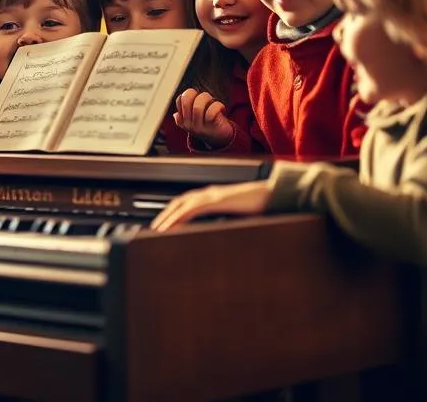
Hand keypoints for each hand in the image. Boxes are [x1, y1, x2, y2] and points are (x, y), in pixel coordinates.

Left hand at [150, 180, 272, 231]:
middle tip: (153, 230)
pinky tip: (175, 225)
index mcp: (211, 196)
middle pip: (177, 202)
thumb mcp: (236, 215)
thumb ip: (223, 220)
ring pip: (182, 205)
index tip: (162, 225)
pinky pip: (194, 208)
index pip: (184, 203)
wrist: (273, 195)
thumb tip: (214, 233)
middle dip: (163, 216)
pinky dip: (181, 216)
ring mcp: (212, 194)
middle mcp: (208, 193)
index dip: (171, 213)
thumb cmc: (258, 205)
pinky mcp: (217, 199)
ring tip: (157, 230)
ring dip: (168, 217)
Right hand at [173, 88, 234, 146]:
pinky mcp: (211, 129)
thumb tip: (175, 114)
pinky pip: (211, 113)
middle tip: (207, 98)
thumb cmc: (209, 123)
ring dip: (208, 100)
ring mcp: (199, 128)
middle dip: (198, 95)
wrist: (222, 139)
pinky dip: (218, 107)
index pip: (180, 99)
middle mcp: (188, 125)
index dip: (191, 94)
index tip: (199, 97)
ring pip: (197, 107)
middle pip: (187, 101)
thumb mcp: (195, 118)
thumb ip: (186, 112)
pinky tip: (222, 109)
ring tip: (213, 102)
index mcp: (183, 120)